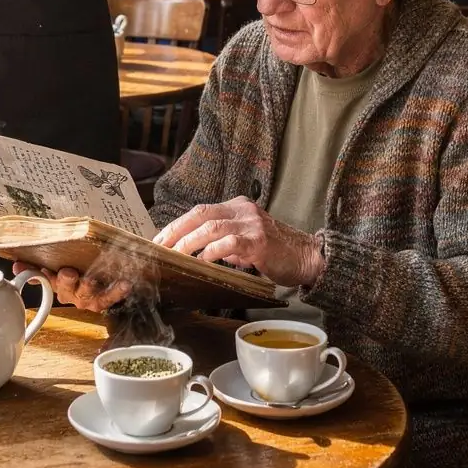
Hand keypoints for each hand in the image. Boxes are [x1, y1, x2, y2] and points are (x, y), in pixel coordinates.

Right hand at [12, 261, 130, 313]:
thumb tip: (16, 263)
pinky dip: (117, 292)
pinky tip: (125, 284)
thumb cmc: (77, 269)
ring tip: (92, 279)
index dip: (36, 273)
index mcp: (56, 283)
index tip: (31, 268)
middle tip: (68, 272)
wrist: (101, 284)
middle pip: (65, 288)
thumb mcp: (57, 267)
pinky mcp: (103, 301)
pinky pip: (109, 298)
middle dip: (66, 280)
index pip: (44, 278)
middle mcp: (70, 293)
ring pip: (86, 295)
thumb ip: (36, 265)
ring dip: (88, 287)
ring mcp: (86, 298)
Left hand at [154, 197, 322, 288]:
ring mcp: (252, 223)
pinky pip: (230, 242)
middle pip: (200, 214)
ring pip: (211, 227)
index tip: (161, 239)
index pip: (200, 211)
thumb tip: (199, 252)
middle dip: (176, 230)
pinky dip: (212, 251)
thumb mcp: (247, 241)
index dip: (178, 224)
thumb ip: (225, 242)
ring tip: (176, 254)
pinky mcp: (260, 241)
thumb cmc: (277, 252)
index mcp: (238, 207)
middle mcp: (243, 209)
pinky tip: (202, 260)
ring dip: (189, 242)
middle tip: (160, 246)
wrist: (308, 257)